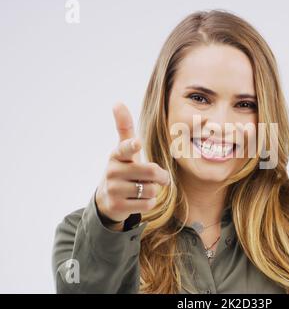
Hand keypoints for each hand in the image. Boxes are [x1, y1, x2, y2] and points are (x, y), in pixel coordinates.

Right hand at [95, 102, 169, 229]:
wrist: (107, 199)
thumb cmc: (122, 169)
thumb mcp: (123, 150)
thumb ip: (124, 128)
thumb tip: (117, 102)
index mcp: (116, 155)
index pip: (125, 148)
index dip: (132, 146)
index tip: (137, 143)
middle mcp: (112, 172)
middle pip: (150, 171)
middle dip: (161, 176)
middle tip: (160, 177)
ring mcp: (113, 190)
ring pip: (150, 189)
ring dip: (153, 190)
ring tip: (142, 188)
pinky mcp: (117, 206)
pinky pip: (147, 204)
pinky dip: (149, 202)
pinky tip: (139, 200)